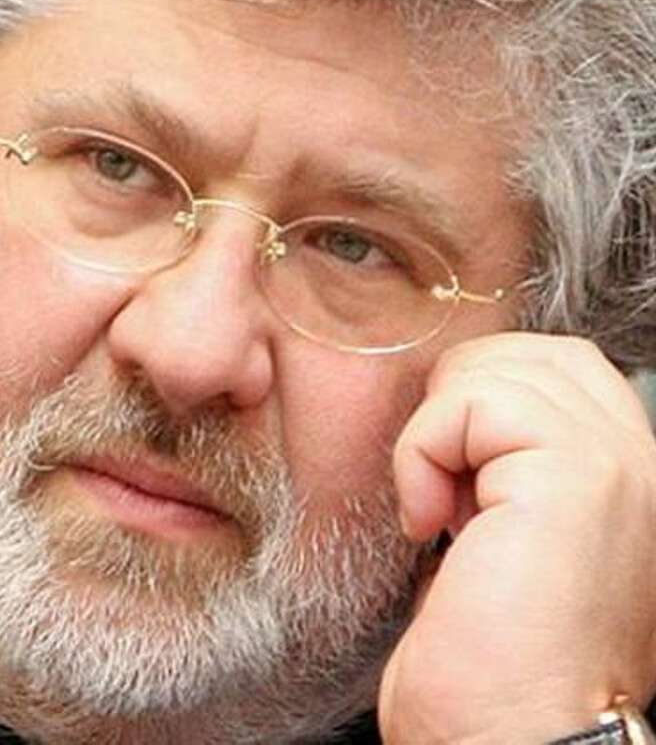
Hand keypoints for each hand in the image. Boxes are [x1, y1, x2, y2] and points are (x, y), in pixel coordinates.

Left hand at [379, 333, 655, 743]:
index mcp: (623, 473)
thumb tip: (464, 420)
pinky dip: (425, 450)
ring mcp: (617, 464)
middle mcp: (637, 461)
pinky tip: (429, 520)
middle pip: (529, 354)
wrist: (509, 740)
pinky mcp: (577, 476)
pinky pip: (473, 403)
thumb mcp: (505, 535)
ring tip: (439, 509)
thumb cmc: (493, 655)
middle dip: (460, 402)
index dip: (482, 399)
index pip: (555, 368)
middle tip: (441, 483)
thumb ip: (506, 465)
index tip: (452, 478)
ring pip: (499, 366)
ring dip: (439, 431)